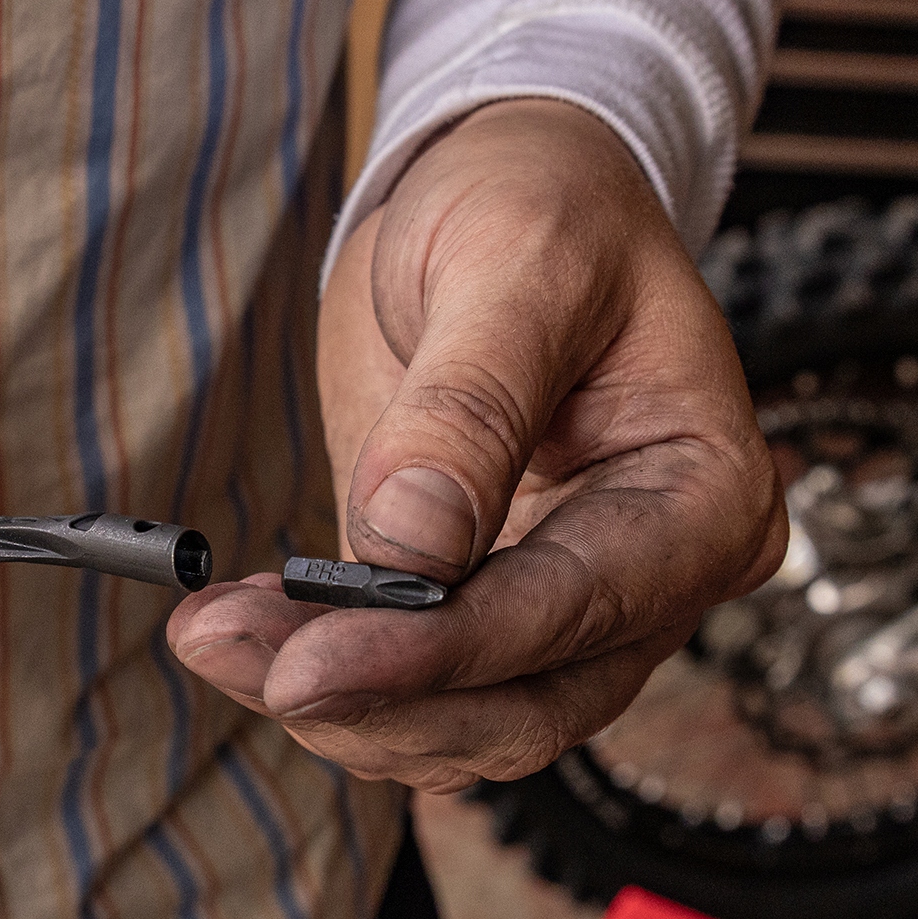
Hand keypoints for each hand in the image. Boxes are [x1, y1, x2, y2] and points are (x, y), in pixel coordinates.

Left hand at [167, 100, 784, 791]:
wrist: (504, 198)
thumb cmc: (540, 206)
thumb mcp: (514, 264)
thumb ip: (467, 406)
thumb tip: (408, 546)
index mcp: (702, 495)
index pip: (572, 611)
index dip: (435, 651)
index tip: (310, 665)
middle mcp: (650, 576)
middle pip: (521, 705)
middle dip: (371, 699)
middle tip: (228, 649)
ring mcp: (569, 609)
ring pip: (460, 720)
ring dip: (333, 704)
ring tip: (215, 635)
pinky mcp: (480, 608)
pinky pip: (410, 684)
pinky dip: (326, 674)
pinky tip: (246, 629)